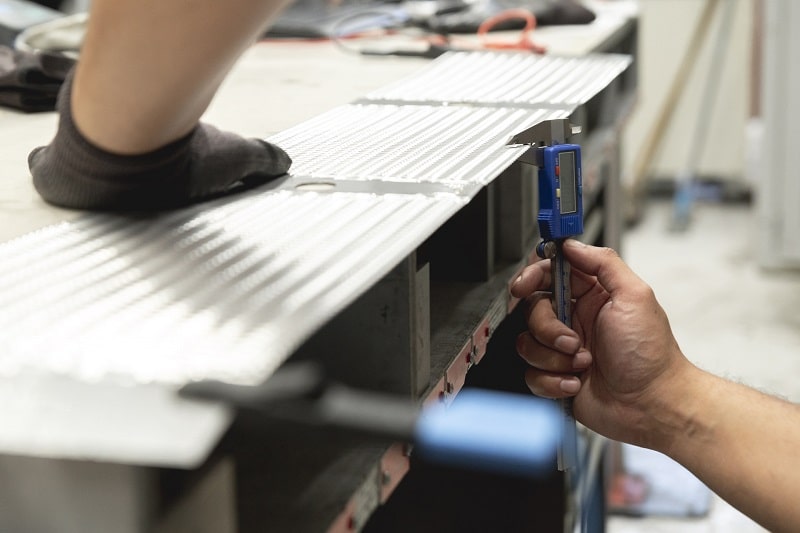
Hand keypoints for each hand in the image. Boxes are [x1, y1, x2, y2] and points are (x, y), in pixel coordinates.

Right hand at [510, 240, 692, 448]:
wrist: (652, 405)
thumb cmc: (650, 355)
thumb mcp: (635, 296)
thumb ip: (603, 263)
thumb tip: (571, 245)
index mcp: (590, 296)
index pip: (548, 274)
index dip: (532, 276)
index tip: (525, 285)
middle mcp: (573, 321)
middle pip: (532, 310)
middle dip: (547, 327)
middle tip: (572, 340)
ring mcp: (562, 350)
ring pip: (527, 343)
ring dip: (553, 357)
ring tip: (582, 363)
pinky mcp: (556, 377)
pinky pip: (531, 374)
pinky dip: (553, 380)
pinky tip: (576, 382)